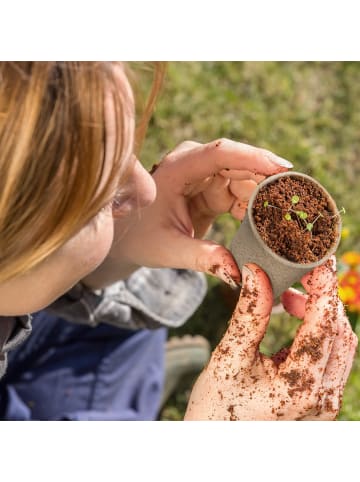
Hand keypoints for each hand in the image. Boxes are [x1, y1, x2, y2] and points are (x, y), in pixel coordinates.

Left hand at [106, 139, 292, 284]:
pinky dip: (256, 208)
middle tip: (296, 202)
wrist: (131, 238)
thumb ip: (202, 258)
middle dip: (268, 182)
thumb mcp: (169, 249)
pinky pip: (242, 194)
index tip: (283, 168)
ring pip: (245, 179)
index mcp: (178, 168)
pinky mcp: (213, 191)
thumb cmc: (141, 238)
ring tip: (286, 217)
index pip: (220, 152)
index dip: (253, 157)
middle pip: (240, 164)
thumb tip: (238, 272)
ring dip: (265, 197)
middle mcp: (194, 165)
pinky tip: (268, 223)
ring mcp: (205, 176)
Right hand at [184, 257, 357, 419]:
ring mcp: (324, 402)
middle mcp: (322, 397)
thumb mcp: (229, 357)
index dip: (324, 286)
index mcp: (299, 386)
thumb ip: (249, 313)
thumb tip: (256, 271)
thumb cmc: (216, 409)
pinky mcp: (320, 401)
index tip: (317, 258)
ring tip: (290, 297)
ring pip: (341, 345)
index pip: (324, 323)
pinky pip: (332, 358)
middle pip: (340, 332)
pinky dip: (319, 332)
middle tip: (299, 273)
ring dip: (322, 314)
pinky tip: (294, 320)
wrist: (218, 449)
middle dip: (324, 297)